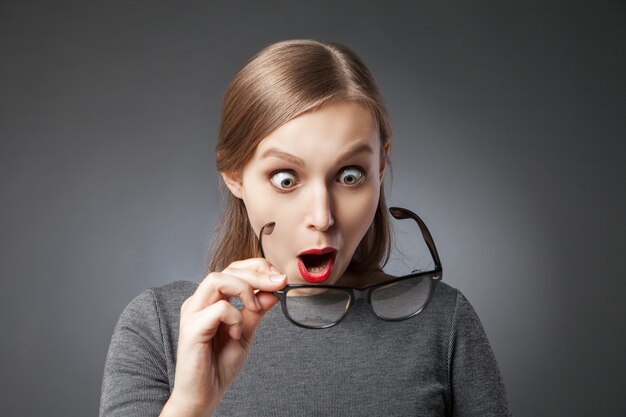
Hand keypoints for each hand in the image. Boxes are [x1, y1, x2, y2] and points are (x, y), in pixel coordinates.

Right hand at [161, 258, 286, 416]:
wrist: (204, 395)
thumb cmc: (219, 364)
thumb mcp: (245, 332)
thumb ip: (256, 310)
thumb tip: (274, 289)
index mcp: (210, 300)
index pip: (233, 269)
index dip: (257, 267)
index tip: (280, 278)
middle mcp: (199, 302)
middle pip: (227, 269)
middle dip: (257, 273)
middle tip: (279, 283)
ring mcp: (193, 313)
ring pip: (217, 279)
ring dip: (244, 289)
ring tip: (254, 308)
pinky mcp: (192, 329)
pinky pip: (219, 308)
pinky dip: (235, 317)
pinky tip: (237, 334)